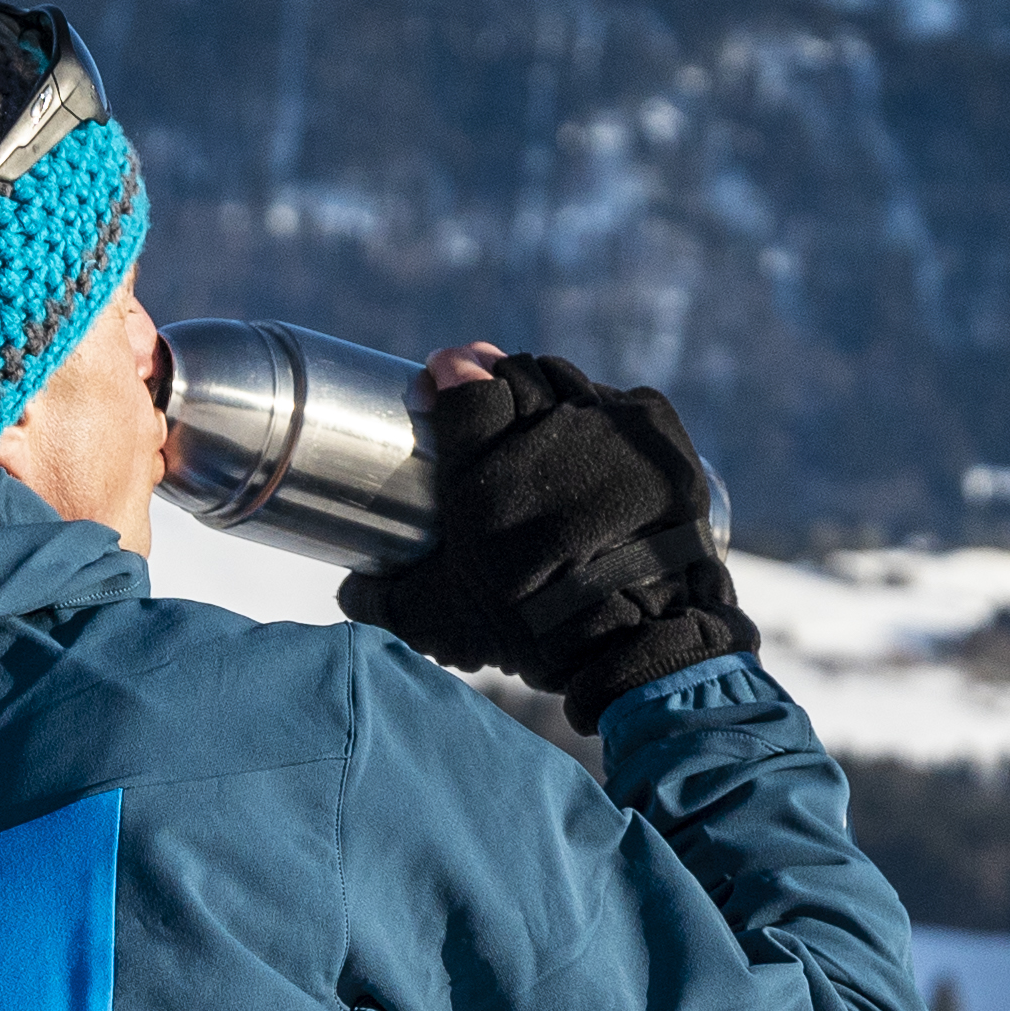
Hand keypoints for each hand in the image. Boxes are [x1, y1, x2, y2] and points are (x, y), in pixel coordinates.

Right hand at [336, 349, 755, 731]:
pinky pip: (623, 400)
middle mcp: (551, 435)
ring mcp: (610, 430)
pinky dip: (605, 411)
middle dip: (497, 376)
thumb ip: (388, 599)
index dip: (454, 371)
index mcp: (490, 471)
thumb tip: (350, 590)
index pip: (468, 382)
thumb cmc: (535, 629)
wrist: (641, 639)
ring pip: (569, 381)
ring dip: (549, 391)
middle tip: (488, 394)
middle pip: (518, 373)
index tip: (445, 373)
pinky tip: (594, 434)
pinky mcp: (659, 437)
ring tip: (541, 418)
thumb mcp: (446, 619)